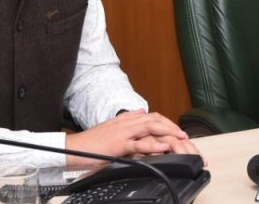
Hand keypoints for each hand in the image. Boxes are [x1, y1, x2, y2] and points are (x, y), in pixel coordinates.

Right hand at [65, 110, 200, 165]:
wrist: (74, 148)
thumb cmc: (92, 141)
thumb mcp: (112, 126)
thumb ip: (128, 118)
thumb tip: (141, 110)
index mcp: (126, 119)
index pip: (152, 116)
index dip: (167, 122)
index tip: (177, 130)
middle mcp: (127, 123)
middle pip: (155, 120)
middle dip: (172, 126)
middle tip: (185, 135)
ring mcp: (123, 133)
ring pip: (150, 128)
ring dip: (167, 132)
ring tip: (180, 137)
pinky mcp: (118, 144)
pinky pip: (138, 144)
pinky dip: (152, 145)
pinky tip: (162, 147)